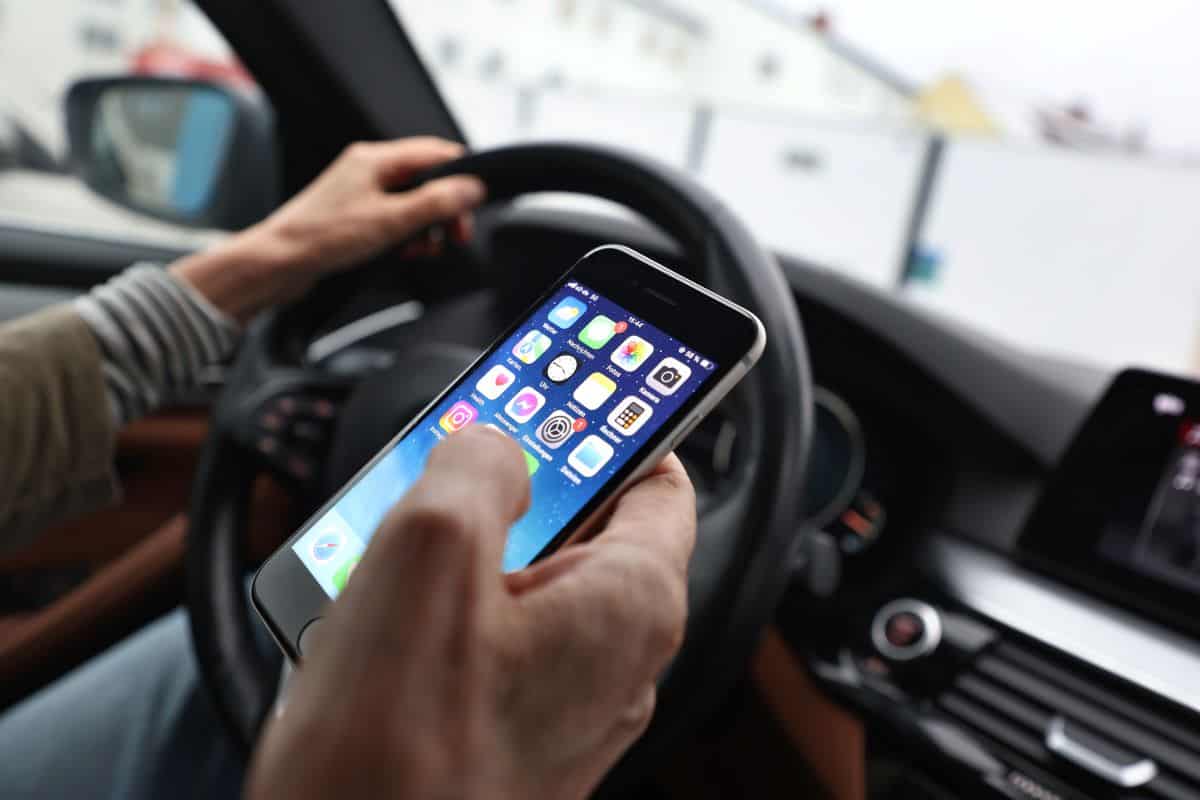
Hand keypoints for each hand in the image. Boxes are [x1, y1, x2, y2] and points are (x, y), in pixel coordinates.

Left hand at [171, 137, 483, 322]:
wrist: (278, 263)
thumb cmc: (322, 238)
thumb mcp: (391, 221)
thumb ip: (436, 202)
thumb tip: (472, 188)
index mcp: (375, 158)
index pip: (435, 153)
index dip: (461, 177)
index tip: (474, 204)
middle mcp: (368, 169)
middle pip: (426, 180)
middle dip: (445, 209)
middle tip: (455, 236)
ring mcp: (360, 192)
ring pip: (412, 202)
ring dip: (426, 227)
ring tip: (423, 249)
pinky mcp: (355, 215)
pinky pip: (394, 218)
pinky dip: (407, 235)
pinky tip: (404, 253)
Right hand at [245, 426, 696, 799]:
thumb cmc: (394, 752)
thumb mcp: (434, 546)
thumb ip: (479, 463)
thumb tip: (495, 444)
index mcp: (630, 606)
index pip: (662, 482)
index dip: (617, 427)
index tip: (574, 394)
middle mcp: (617, 662)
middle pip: (587, 530)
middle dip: (518, 493)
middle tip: (451, 470)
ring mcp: (567, 706)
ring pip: (529, 586)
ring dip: (466, 554)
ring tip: (394, 545)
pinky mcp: (514, 737)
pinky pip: (494, 644)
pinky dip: (446, 614)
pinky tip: (378, 617)